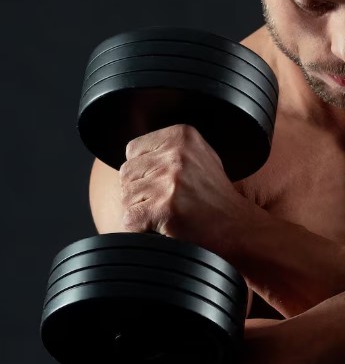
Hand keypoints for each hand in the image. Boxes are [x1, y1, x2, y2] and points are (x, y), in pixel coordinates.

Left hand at [120, 124, 248, 255]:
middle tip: (164, 203)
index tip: (160, 183)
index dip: (142, 171)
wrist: (237, 227)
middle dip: (139, 192)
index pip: (133, 150)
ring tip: (166, 214)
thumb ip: (167, 150)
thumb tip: (134, 155)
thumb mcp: (198, 156)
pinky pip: (130, 220)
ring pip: (126, 198)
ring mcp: (169, 182)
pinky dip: (140, 228)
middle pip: (126, 174)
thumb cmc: (216, 197)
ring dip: (140, 211)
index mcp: (181, 135)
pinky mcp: (165, 208)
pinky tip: (162, 227)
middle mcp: (175, 155)